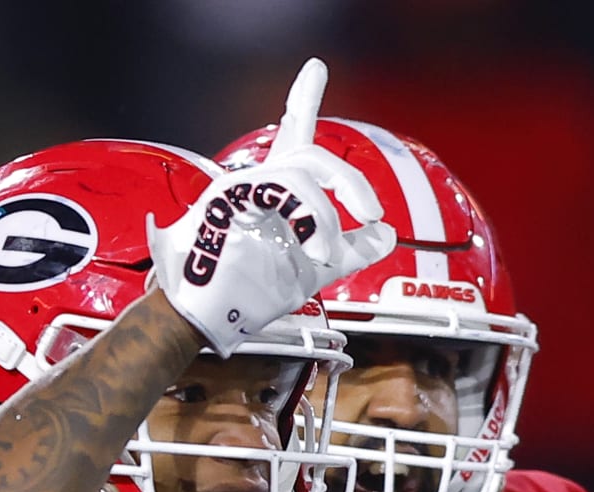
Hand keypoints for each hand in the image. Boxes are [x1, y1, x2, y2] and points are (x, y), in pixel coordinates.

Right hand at [148, 58, 396, 354]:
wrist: (205, 320)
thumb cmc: (247, 295)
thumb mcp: (315, 270)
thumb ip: (353, 251)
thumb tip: (387, 234)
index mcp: (274, 193)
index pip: (292, 134)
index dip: (303, 99)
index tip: (316, 68)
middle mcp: (256, 182)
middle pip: (310, 152)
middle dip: (350, 180)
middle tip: (372, 213)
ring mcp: (240, 185)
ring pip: (301, 172)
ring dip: (327, 217)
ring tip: (327, 254)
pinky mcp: (229, 196)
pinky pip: (283, 189)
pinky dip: (310, 221)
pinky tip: (314, 251)